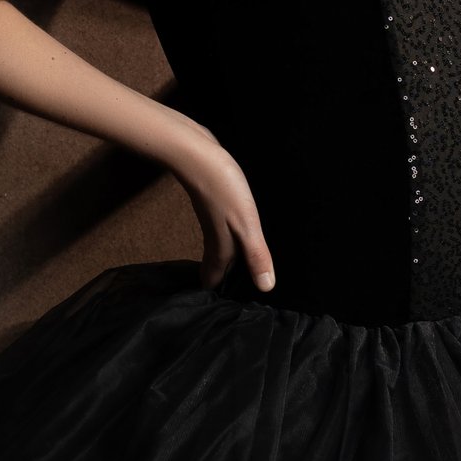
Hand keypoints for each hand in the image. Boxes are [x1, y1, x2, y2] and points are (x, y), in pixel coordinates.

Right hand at [169, 127, 275, 293]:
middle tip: (223, 293)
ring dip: (222, 259)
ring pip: (216, 245)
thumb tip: (266, 288)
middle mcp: (213, 234)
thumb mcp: (246, 224)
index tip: (217, 308)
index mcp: (221, 245)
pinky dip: (224, 237)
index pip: (215, 277)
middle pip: (215, 263)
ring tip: (230, 269)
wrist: (194, 152)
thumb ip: (256, 255)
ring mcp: (211, 217)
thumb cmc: (222, 188)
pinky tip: (230, 233)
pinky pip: (218, 227)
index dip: (217, 292)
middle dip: (219, 279)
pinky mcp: (212, 201)